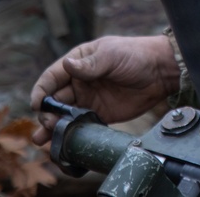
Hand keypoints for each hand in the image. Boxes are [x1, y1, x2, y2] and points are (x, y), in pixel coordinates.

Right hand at [30, 35, 179, 144]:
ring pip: (63, 115)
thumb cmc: (136, 56)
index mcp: (78, 63)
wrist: (162, 72)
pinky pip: (80, 126)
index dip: (41, 91)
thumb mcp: (112, 55)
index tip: (37, 104)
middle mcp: (79, 82)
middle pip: (53, 100)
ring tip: (43, 139)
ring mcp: (88, 100)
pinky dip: (70, 135)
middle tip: (48, 124)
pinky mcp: (100, 115)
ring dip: (51, 127)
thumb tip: (67, 64)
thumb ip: (90, 64)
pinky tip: (62, 144)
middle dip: (46, 113)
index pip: (51, 78)